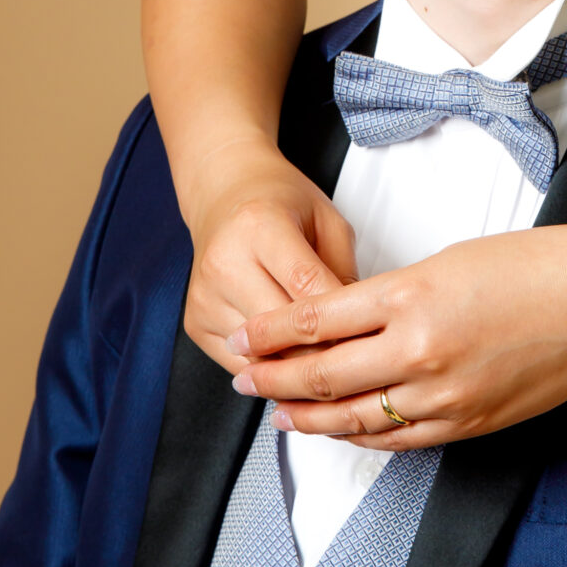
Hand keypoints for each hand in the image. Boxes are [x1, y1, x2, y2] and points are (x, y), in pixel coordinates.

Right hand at [179, 138, 358, 369]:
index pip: (306, 285)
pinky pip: (240, 365)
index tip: (370, 335)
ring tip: (327, 362)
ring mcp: (205, 298)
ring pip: (261, 357)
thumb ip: (343, 269)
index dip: (343, 317)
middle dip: (323, 350)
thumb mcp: (327, 219)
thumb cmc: (279, 204)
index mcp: (260, 227)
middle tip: (356, 357)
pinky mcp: (195, 324)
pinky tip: (294, 360)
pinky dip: (271, 370)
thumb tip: (359, 326)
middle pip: (281, 331)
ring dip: (298, 366)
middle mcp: (224, 263)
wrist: (224, 196)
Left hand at [227, 223, 566, 450]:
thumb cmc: (532, 267)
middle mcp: (420, 352)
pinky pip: (399, 438)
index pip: (317, 323)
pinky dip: (361, 436)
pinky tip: (339, 430)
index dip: (270, 335)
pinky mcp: (469, 423)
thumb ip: (392, 298)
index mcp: (411, 298)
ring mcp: (445, 396)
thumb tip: (344, 324)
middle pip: (323, 376)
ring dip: (308, 416)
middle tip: (240, 377)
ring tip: (278, 412)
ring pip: (354, 417)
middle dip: (273, 378)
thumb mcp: (448, 261)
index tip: (242, 337)